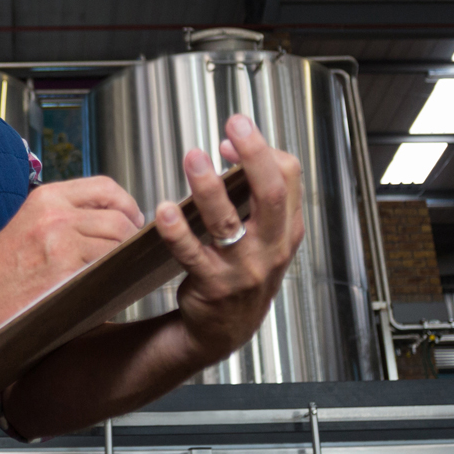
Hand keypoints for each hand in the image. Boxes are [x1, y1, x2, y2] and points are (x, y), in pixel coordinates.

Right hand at [0, 176, 144, 333]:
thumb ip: (66, 216)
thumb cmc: (0, 268)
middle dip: (131, 238)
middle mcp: (55, 214)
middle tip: (130, 254)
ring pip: (117, 244)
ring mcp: (60, 241)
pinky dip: (114, 277)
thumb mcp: (30, 222)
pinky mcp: (65, 269)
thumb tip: (113, 222)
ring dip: (125, 260)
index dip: (127, 204)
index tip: (133, 220)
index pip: (105, 187)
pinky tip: (107, 285)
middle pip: (118, 218)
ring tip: (118, 271)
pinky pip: (107, 268)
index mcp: (47, 197)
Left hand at [154, 114, 304, 363]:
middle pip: (271, 194)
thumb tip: (227, 145)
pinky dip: (178, 230)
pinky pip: (193, 254)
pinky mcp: (213, 286)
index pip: (289, 178)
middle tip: (235, 124)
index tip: (233, 132)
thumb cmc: (241, 271)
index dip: (263, 150)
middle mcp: (271, 248)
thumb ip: (252, 191)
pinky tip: (164, 210)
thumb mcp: (263, 234)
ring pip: (229, 222)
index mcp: (286, 229)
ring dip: (209, 187)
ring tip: (193, 157)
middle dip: (254, 155)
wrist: (225, 329)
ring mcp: (244, 269)